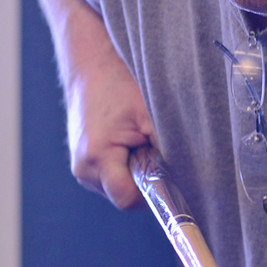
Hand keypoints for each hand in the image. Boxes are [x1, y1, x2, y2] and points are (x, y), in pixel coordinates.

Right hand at [64, 44, 154, 209]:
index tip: (165, 175)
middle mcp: (83, 169)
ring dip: (132, 173)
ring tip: (135, 141)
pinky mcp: (82, 165)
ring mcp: (80, 169)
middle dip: (142, 180)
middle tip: (149, 148)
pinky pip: (110, 179)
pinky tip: (125, 143)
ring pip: (116, 189)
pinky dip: (123, 166)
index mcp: (97, 157)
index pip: (127, 199)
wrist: (90, 67)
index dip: (150, 192)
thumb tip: (186, 174)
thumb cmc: (118, 85)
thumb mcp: (149, 114)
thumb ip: (167, 148)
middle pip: (123, 197)